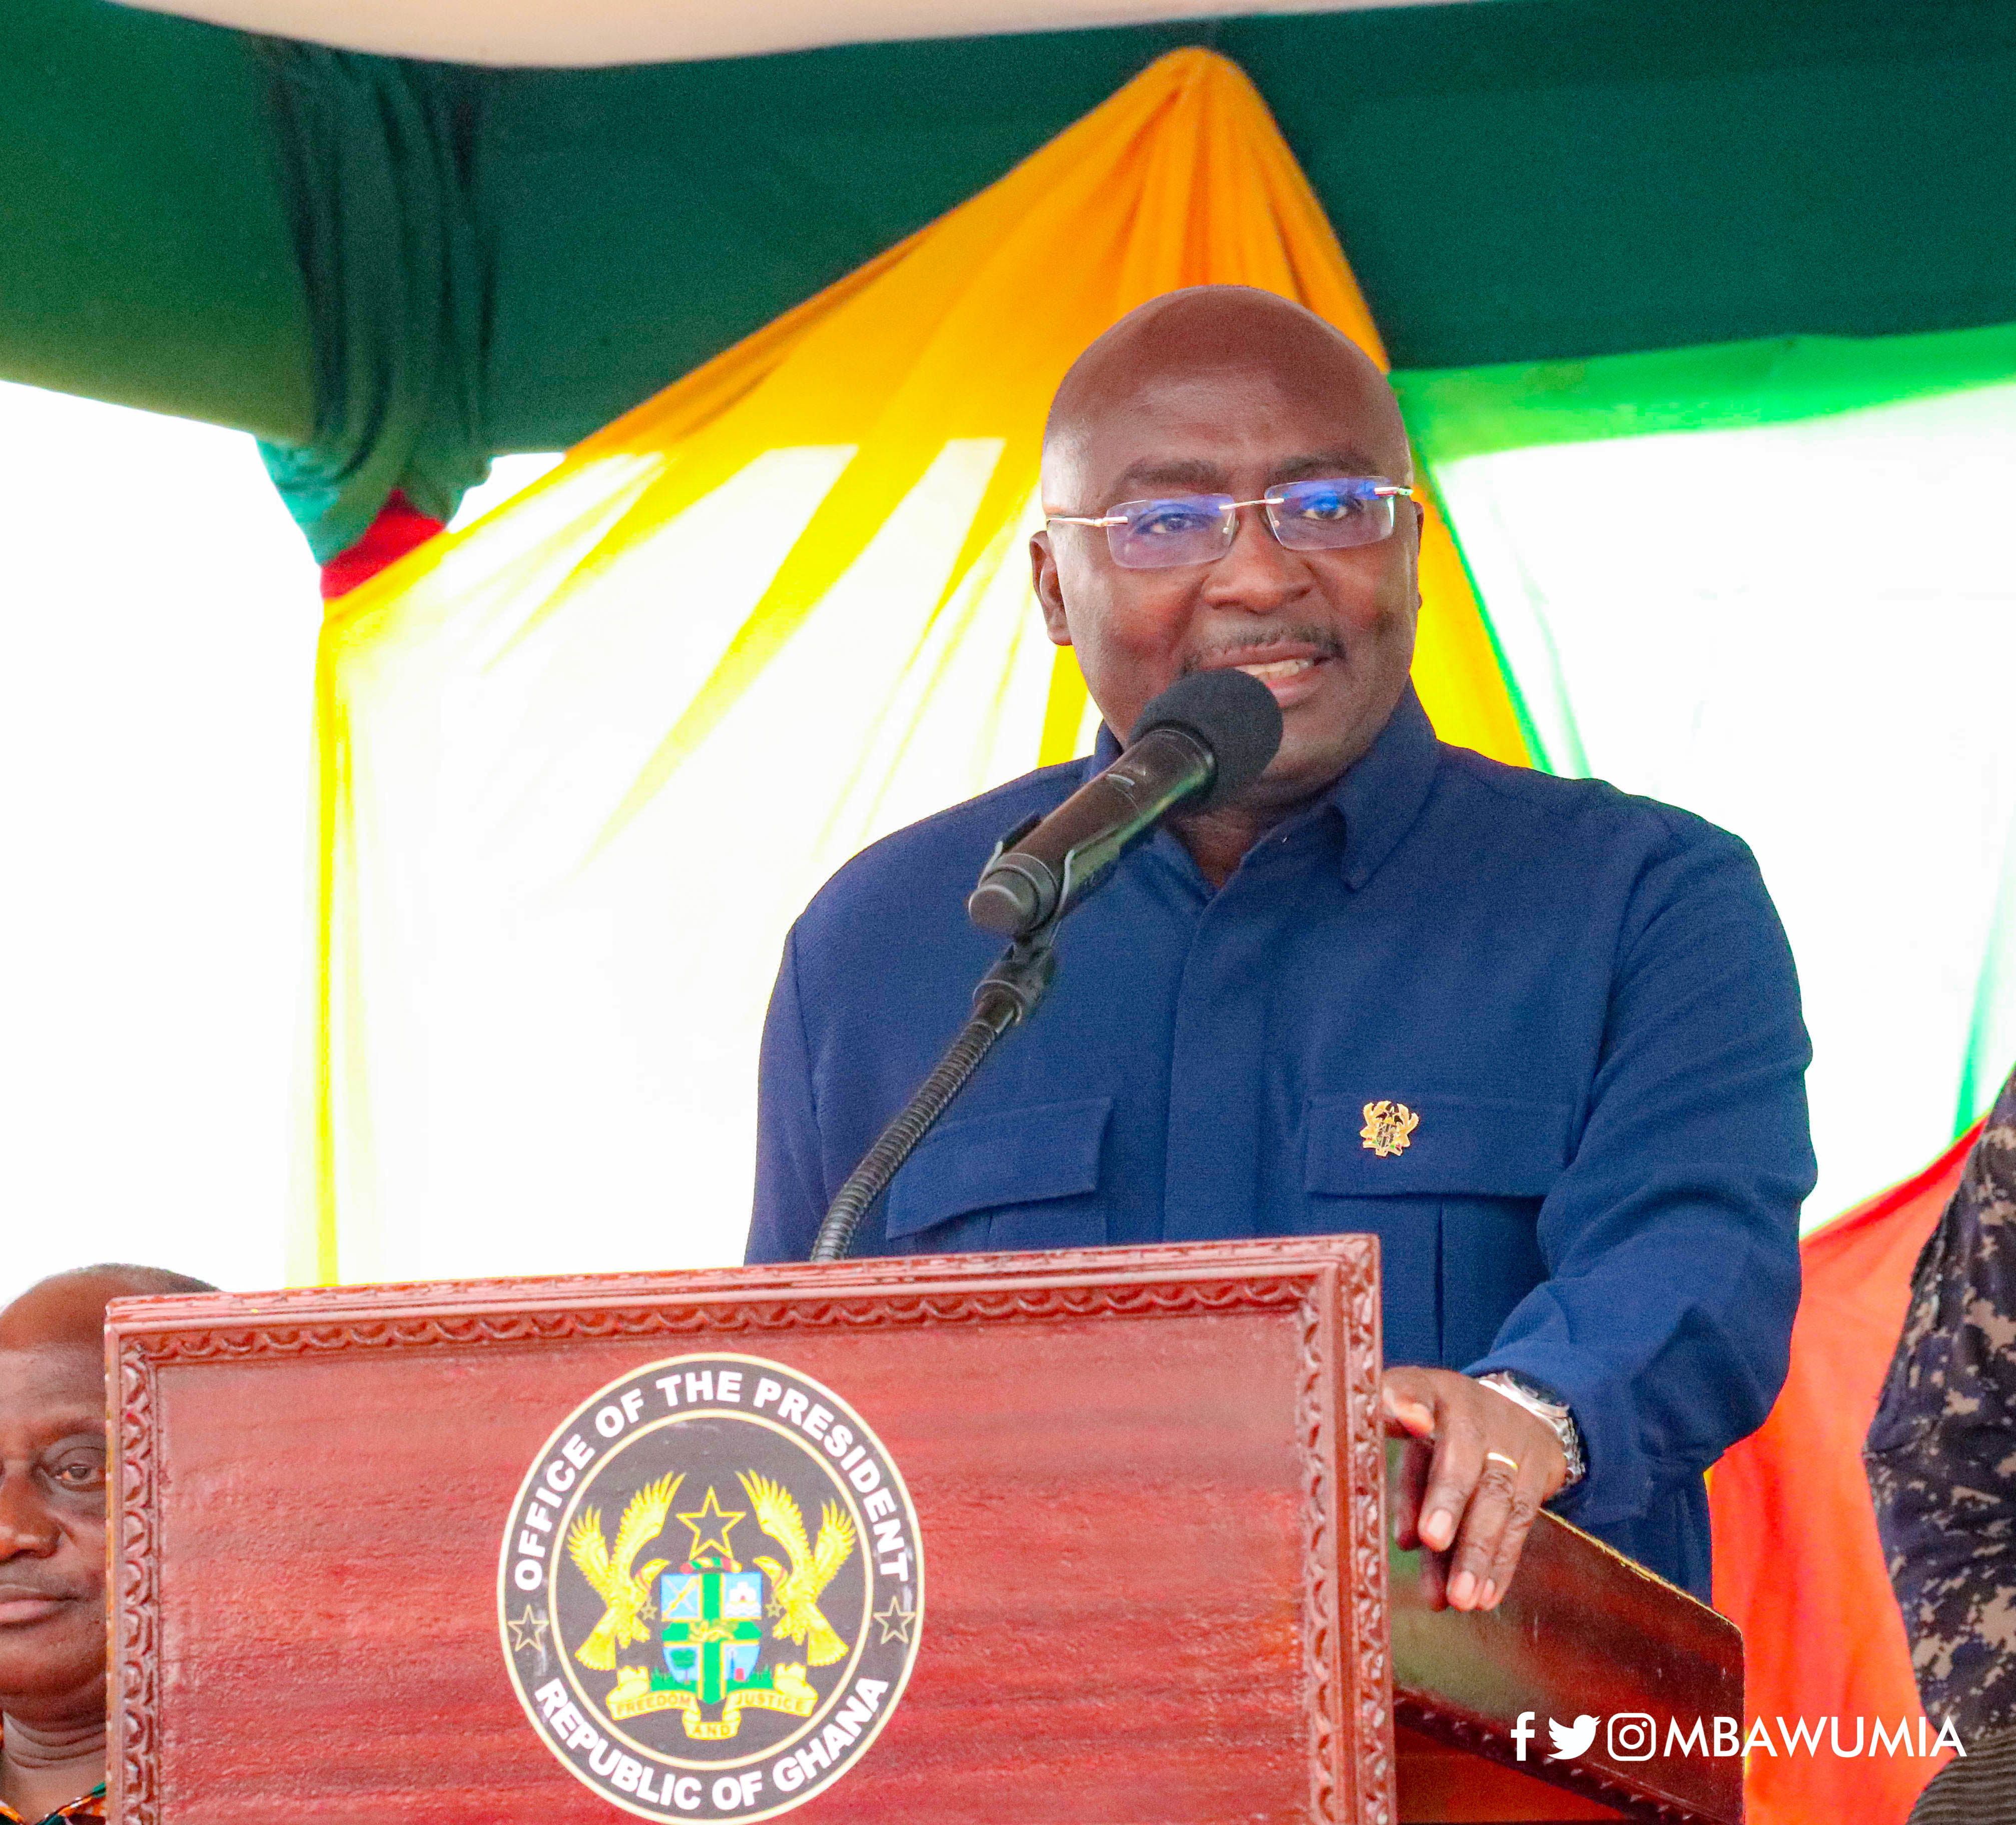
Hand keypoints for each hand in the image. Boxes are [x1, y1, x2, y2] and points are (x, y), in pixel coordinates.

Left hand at [1382, 1366, 1567, 1611]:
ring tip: (1459, 1598)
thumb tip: (1404, 1538)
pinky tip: (1485, 1597)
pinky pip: (1520, 1523)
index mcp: (1431, 1390)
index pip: (1414, 1390)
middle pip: (1463, 1458)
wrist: (1517, 1408)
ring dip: (1476, 1552)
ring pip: (1497, 1500)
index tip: (1411, 1422)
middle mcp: (1474, 1415)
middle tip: (1431, 1540)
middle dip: (1448, 1500)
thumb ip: (1398, 1463)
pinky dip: (1501, 1563)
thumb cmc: (1442, 1422)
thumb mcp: (1411, 1418)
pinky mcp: (1536, 1477)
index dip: (1409, 1403)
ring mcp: (1510, 1446)